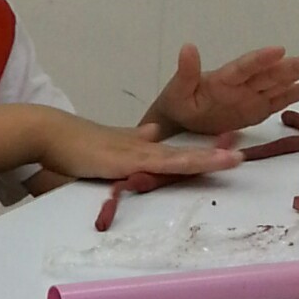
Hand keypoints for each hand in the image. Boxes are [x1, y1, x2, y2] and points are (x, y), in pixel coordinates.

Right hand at [38, 111, 242, 184]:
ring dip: (209, 159)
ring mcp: (138, 154)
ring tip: (236, 159)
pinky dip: (184, 164)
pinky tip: (200, 163)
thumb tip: (155, 134)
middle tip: (245, 155)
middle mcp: (146, 148)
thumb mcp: (112, 142)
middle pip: (187, 154)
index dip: (204, 151)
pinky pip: (162, 165)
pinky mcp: (128, 161)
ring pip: (181, 158)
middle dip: (215, 154)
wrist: (53, 134)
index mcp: (144, 147)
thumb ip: (134, 139)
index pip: (179, 151)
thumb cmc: (76, 143)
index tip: (229, 150)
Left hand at [153, 41, 298, 137]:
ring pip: (281, 82)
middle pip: (271, 72)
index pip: (245, 67)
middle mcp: (244, 83)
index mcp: (224, 78)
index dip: (261, 59)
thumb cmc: (179, 102)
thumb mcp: (178, 91)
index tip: (280, 50)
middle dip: (295, 64)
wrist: (183, 118)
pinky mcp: (260, 108)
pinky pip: (282, 99)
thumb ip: (186, 72)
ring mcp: (254, 94)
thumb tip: (187, 47)